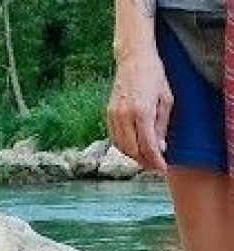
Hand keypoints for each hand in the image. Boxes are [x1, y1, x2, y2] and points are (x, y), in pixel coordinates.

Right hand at [108, 47, 173, 172]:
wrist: (133, 58)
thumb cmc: (153, 75)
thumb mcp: (166, 99)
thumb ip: (162, 125)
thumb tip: (160, 148)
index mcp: (142, 111)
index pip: (148, 145)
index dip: (156, 160)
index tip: (162, 168)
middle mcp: (125, 115)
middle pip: (133, 150)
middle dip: (145, 161)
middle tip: (155, 166)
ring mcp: (114, 115)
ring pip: (122, 147)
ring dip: (134, 156)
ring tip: (145, 159)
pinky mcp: (108, 114)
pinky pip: (114, 138)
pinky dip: (124, 147)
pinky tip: (133, 148)